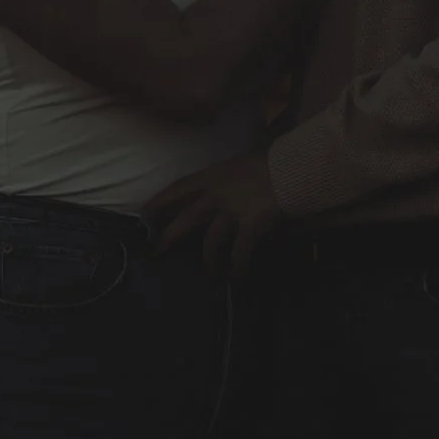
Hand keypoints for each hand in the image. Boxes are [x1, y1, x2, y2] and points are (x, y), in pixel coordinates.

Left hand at [143, 152, 284, 279]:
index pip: (179, 188)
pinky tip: (241, 276)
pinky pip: (239, 253)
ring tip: (212, 274)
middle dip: (170, 237)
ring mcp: (232, 211)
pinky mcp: (250, 226)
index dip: (160, 201)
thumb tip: (215, 191)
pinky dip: (238, 267)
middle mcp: (217, 194)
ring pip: (210, 243)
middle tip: (159, 251)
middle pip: (185, 219)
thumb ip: (224, 178)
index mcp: (213, 176)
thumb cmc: (270, 162)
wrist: (294, 169)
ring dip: (210, 262)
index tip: (144, 214)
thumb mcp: (239, 163)